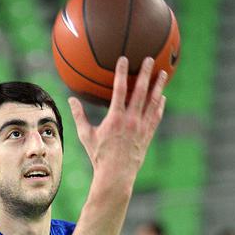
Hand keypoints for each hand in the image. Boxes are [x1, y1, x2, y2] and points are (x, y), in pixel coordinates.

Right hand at [68, 56, 167, 187]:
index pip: (120, 90)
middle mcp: (131, 121)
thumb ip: (79, 116)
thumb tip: (71, 99)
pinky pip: (156, 117)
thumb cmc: (99, 156)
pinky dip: (159, 106)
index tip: (124, 59)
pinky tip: (162, 97)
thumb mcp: (86, 135)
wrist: (116, 175)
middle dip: (145, 73)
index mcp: (115, 119)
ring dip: (158, 86)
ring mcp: (141, 128)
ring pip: (152, 103)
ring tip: (164, 73)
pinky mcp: (147, 136)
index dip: (121, 73)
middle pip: (141, 92)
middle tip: (150, 59)